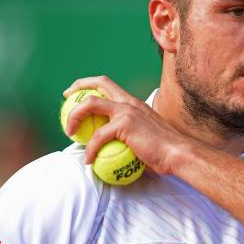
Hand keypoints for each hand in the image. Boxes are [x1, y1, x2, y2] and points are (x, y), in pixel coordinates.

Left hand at [63, 76, 190, 173]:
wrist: (177, 153)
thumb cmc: (163, 151)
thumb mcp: (144, 137)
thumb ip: (128, 136)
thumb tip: (111, 148)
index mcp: (133, 103)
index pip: (109, 85)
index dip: (89, 84)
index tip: (76, 94)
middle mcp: (130, 102)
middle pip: (100, 83)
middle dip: (79, 86)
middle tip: (66, 100)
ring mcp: (127, 111)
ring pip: (91, 104)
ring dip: (74, 116)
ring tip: (70, 133)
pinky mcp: (125, 124)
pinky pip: (98, 137)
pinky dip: (90, 149)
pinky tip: (89, 160)